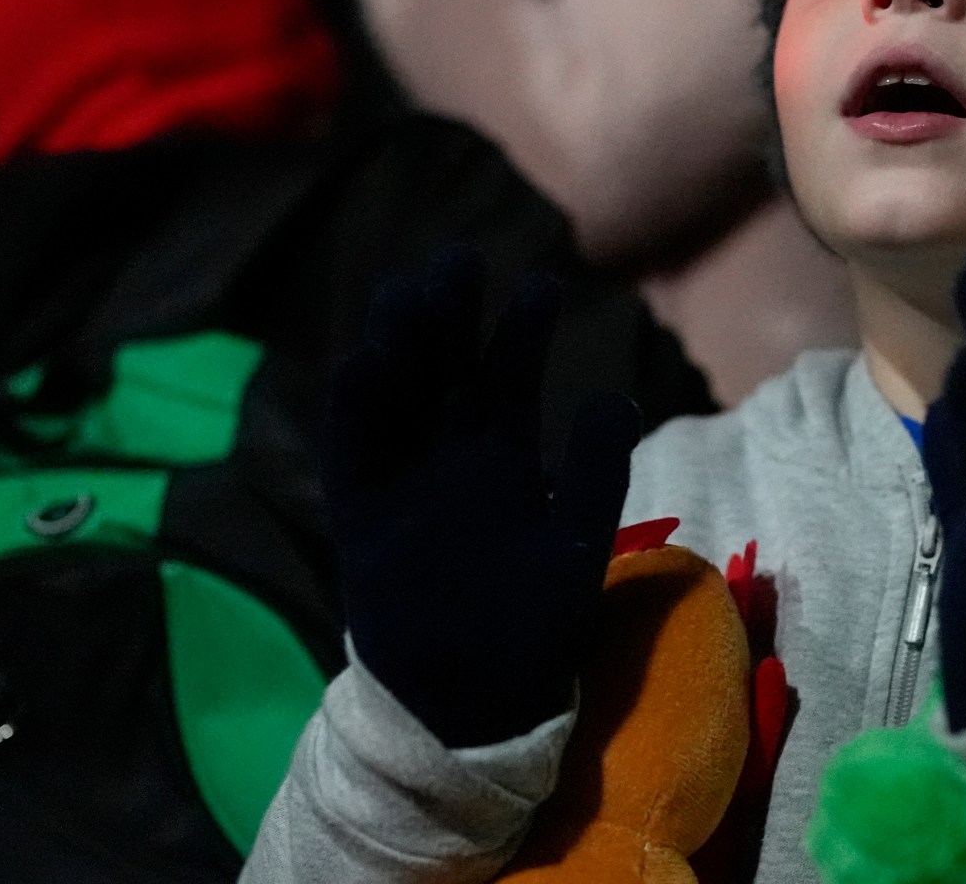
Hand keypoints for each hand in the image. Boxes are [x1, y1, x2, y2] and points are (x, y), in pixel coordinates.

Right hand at [321, 245, 642, 747]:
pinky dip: (355, 415)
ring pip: (394, 401)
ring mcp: (399, 489)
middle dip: (447, 317)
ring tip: (407, 293)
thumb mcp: (576, 550)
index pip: (503, 380)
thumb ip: (594, 478)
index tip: (536, 283)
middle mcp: (445, 463)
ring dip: (398, 348)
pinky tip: (361, 363)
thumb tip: (611, 398)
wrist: (474, 706)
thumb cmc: (530, 628)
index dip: (516, 332)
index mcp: (499, 462)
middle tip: (457, 259)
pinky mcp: (362, 524)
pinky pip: (354, 459)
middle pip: (441, 374)